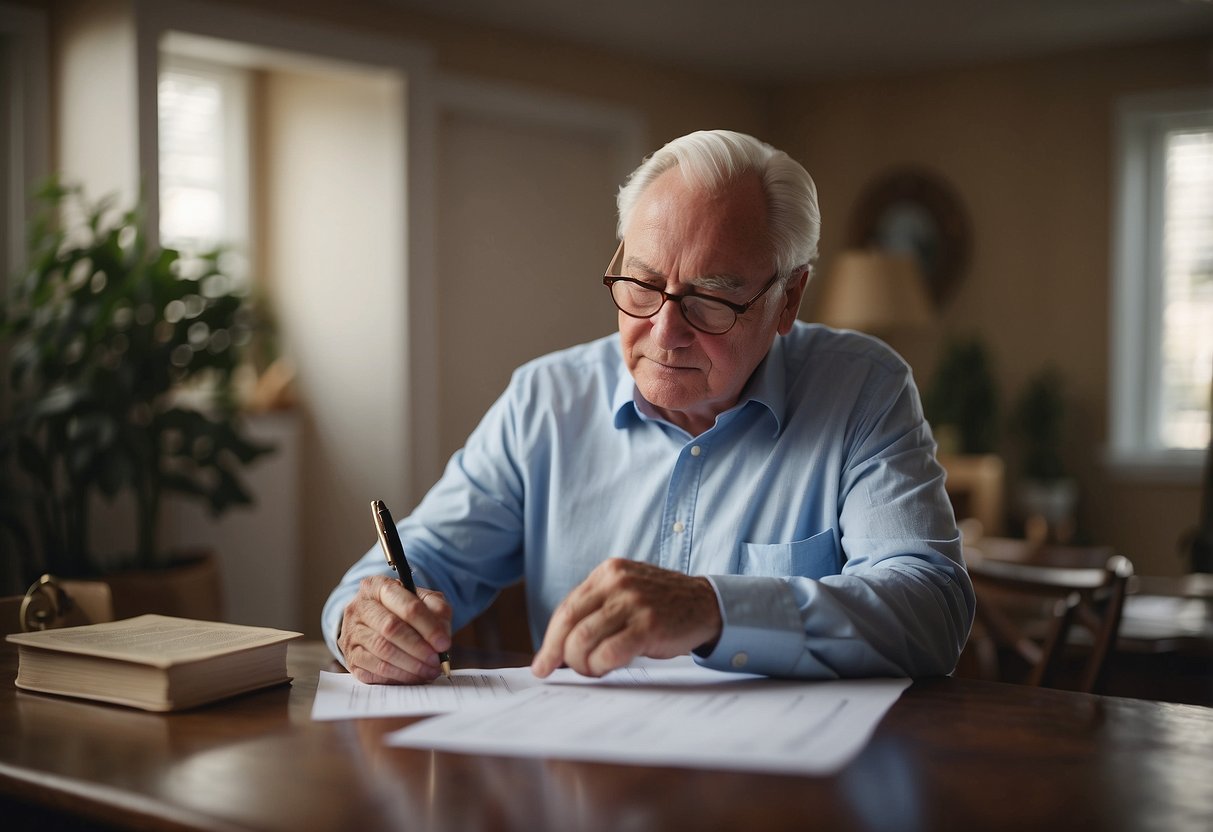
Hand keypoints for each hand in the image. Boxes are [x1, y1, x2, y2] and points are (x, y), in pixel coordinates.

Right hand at [339, 575, 452, 683]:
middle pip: (391, 628)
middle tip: (437, 661)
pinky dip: (398, 676)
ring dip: (411, 665)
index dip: (428, 626)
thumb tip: (443, 636)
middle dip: (419, 648)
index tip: (444, 643)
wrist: (373, 622)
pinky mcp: (350, 657)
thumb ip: (438, 610)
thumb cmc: (402, 609)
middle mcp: (359, 607)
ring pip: (383, 651)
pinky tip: (413, 676)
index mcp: (378, 586)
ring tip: (429, 671)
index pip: (407, 606)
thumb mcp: (423, 600)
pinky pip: (375, 670)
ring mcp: (352, 633)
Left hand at [531, 558, 721, 677]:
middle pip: (570, 624)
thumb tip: (561, 646)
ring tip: (590, 670)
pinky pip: (609, 653)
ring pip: (584, 640)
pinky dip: (600, 666)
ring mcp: (633, 603)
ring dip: (580, 664)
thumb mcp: (627, 593)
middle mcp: (618, 583)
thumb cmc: (662, 605)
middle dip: (557, 653)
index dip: (550, 639)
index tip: (542, 662)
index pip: (567, 608)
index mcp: (608, 572)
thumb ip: (597, 610)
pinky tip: (606, 669)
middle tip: (557, 672)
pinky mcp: (648, 625)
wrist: (707, 604)